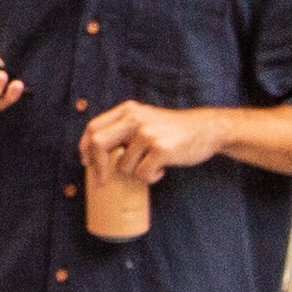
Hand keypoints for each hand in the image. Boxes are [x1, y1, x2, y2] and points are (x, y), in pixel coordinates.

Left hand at [84, 102, 204, 186]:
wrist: (206, 129)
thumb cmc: (172, 130)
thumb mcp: (146, 119)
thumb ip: (125, 128)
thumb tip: (97, 156)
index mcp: (128, 110)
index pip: (94, 127)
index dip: (85, 148)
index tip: (87, 163)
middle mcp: (135, 118)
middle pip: (98, 142)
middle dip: (97, 166)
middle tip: (102, 181)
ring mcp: (148, 133)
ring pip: (123, 165)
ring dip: (135, 173)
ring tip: (152, 165)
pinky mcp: (161, 149)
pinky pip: (142, 174)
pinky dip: (150, 178)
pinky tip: (162, 169)